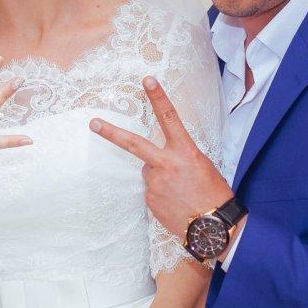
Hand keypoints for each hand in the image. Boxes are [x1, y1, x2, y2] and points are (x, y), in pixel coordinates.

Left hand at [90, 76, 232, 246]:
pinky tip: (175, 202)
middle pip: (133, 143)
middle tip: (93, 123)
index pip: (169, 117)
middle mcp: (166, 164)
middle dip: (110, 132)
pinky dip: (161, 193)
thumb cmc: (214, 194)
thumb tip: (159, 162)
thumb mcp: (202, 165)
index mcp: (184, 151)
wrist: (212, 227)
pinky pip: (151, 190)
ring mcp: (154, 183)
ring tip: (180, 191)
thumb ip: (178, 157)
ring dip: (159, 176)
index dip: (158, 97)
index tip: (147, 80)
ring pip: (149, 171)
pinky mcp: (149, 199)